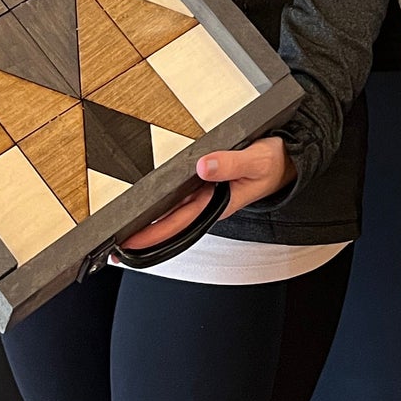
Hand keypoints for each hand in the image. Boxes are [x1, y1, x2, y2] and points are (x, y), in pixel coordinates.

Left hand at [117, 137, 295, 251]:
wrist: (287, 158)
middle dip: (143, 234)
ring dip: (150, 219)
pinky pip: (181, 196)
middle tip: (112, 243)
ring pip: (174, 211)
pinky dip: (162, 200)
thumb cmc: (273, 162)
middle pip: (170, 223)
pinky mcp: (208, 182)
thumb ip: (230, 163)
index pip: (179, 222)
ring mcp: (208, 194)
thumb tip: (202, 166)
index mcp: (219, 202)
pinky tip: (148, 201)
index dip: (152, 233)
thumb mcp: (257, 159)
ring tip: (122, 226)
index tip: (128, 241)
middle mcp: (210, 202)